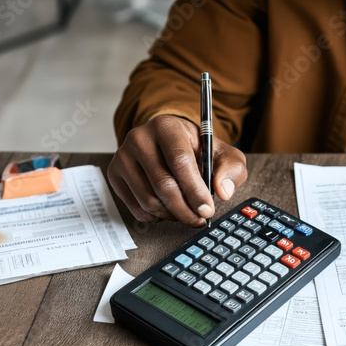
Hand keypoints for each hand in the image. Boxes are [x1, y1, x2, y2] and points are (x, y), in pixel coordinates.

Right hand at [108, 114, 247, 226]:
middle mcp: (139, 138)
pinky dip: (156, 217)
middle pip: (163, 184)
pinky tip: (169, 209)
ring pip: (148, 200)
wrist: (171, 143)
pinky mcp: (115, 175)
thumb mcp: (222, 153)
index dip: (194, 189)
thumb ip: (230, 169)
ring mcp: (123, 157)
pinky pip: (136, 208)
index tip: (207, 209)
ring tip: (187, 212)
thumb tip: (222, 191)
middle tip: (200, 219)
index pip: (179, 161)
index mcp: (167, 126)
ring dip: (172, 214)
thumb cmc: (198, 149)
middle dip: (185, 208)